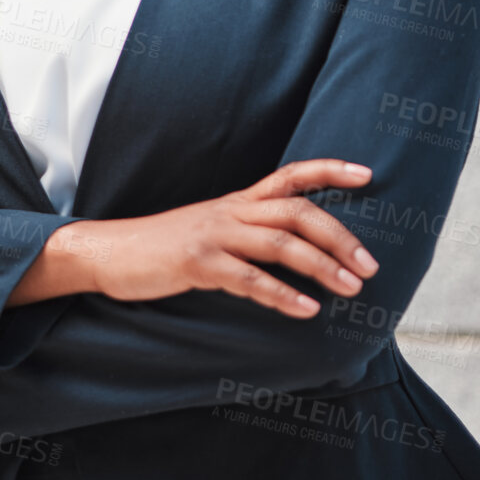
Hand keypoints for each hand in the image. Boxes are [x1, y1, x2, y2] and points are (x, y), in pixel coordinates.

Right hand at [84, 159, 379, 318]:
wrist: (108, 252)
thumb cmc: (162, 247)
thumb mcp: (210, 231)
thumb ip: (247, 235)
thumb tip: (293, 255)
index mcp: (236, 202)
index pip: (290, 175)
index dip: (329, 170)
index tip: (367, 174)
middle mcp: (230, 211)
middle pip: (297, 211)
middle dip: (339, 235)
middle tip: (370, 265)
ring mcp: (213, 234)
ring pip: (280, 242)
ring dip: (322, 265)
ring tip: (351, 289)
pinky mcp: (196, 262)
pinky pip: (248, 278)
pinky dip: (281, 294)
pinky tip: (305, 310)